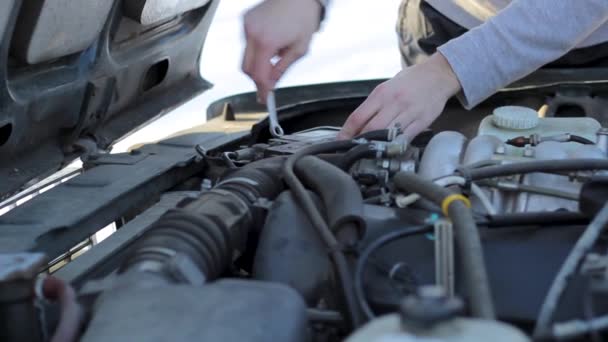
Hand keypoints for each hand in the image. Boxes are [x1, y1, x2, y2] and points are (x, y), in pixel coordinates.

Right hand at [242, 0, 320, 102]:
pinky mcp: (245, 20)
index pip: (258, 74)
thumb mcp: (299, 50)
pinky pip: (247, 43)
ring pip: (246, 56)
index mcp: (266, 42)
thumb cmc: (304, 18)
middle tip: (270, 83)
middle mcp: (252, 34)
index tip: (264, 99)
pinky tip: (273, 40)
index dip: (262, 89)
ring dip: (259, 62)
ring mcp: (246, 26)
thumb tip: (271, 85)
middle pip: (247, 68)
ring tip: (278, 51)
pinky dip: (257, 49)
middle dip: (257, 78)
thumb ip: (282, 69)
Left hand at [338, 53, 461, 139]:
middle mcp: (394, 103)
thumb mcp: (387, 87)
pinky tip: (389, 150)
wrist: (439, 74)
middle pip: (371, 129)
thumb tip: (357, 125)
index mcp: (382, 94)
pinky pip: (406, 138)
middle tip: (353, 150)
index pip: (358, 116)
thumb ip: (373, 105)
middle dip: (360, 142)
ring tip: (369, 154)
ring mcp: (409, 112)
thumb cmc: (411, 81)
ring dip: (377, 146)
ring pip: (388, 135)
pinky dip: (395, 146)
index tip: (340, 142)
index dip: (346, 133)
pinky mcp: (422, 121)